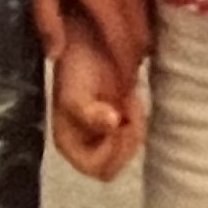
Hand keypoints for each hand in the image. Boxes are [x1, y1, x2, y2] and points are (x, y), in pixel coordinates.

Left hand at [29, 0, 151, 89]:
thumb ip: (48, 20)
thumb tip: (56, 56)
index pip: (125, 47)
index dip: (125, 75)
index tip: (121, 95)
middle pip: (143, 37)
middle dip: (135, 62)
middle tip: (122, 80)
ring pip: (149, 17)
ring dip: (139, 39)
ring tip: (125, 54)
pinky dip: (142, 15)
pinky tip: (127, 17)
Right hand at [49, 20, 145, 179]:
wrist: (91, 38)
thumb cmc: (76, 65)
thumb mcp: (74, 91)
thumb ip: (89, 113)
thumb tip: (112, 124)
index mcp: (69, 144)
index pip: (99, 168)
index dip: (113, 150)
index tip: (119, 120)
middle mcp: (86, 144)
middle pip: (116, 164)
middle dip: (127, 138)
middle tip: (128, 107)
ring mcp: (104, 134)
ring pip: (128, 149)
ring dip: (135, 125)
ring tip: (129, 98)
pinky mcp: (120, 119)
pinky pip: (135, 132)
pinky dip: (138, 117)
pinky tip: (132, 96)